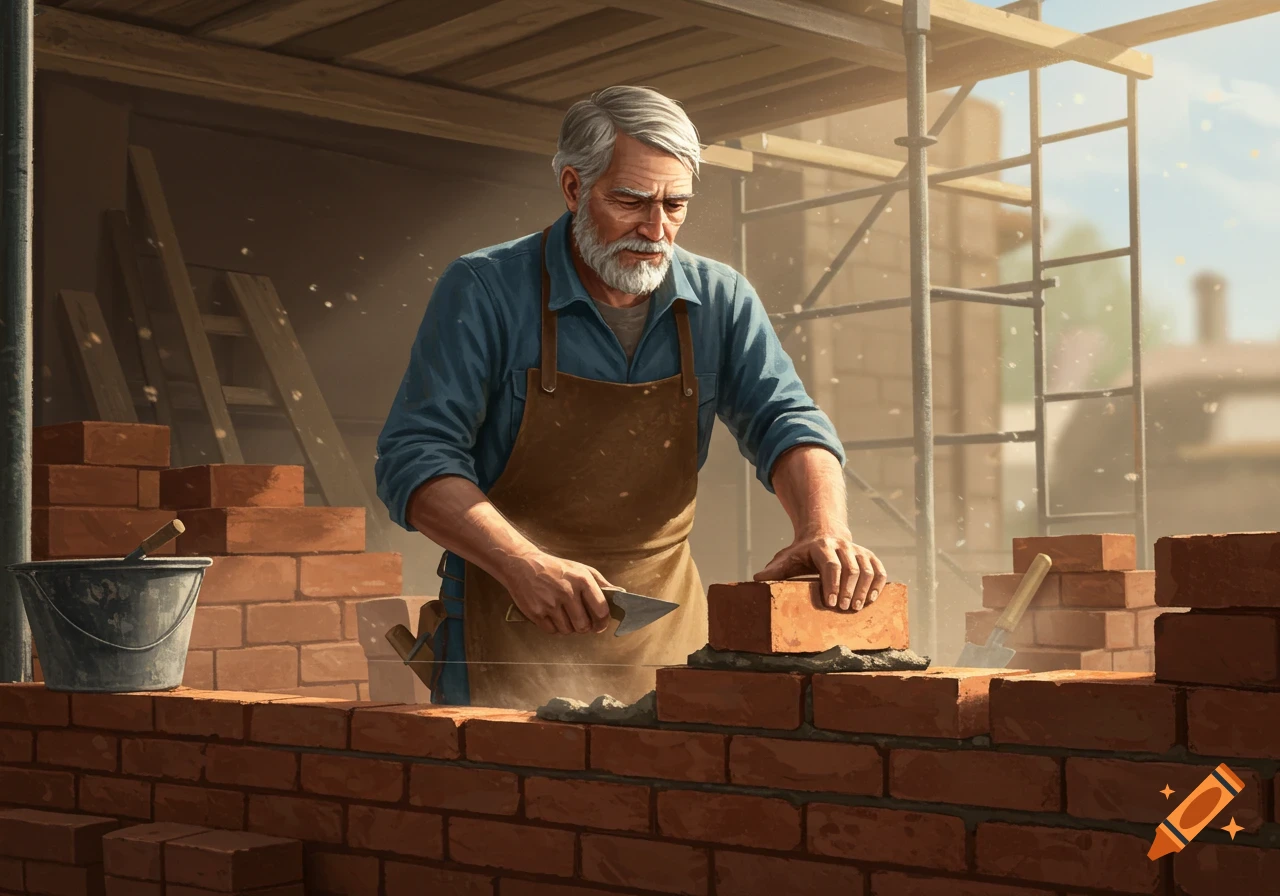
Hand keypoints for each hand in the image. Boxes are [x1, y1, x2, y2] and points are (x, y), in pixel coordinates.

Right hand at [501, 550, 612, 634]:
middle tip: (581, 622)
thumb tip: (621, 595)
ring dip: (569, 627)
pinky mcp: (536, 612)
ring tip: (565, 615)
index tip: (601, 624)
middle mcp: (567, 592)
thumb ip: (601, 583)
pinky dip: (554, 627)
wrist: (522, 564)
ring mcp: (550, 603)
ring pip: (568, 630)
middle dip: (585, 627)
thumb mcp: (580, 569)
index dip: (603, 622)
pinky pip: (552, 631)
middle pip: (584, 625)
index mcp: (582, 580)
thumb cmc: (555, 568)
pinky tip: (552, 616)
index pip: (601, 611)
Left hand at [753, 528, 886, 611]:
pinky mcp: (869, 555)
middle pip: (851, 568)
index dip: (832, 584)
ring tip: (856, 607)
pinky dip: (879, 584)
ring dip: (864, 590)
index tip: (830, 603)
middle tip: (844, 609)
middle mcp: (842, 546)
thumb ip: (775, 569)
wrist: (823, 533)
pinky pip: (879, 569)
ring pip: (867, 569)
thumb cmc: (803, 552)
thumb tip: (756, 580)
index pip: (831, 565)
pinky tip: (872, 599)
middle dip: (848, 590)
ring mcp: (857, 550)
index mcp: (821, 547)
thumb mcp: (787, 557)